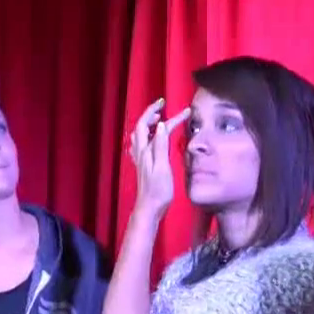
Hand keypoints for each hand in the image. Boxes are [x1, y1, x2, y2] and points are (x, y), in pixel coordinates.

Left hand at [128, 98, 190, 217]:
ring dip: (148, 123)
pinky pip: (142, 144)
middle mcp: (140, 153)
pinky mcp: (144, 165)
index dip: (158, 112)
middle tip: (163, 106)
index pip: (148, 125)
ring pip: (140, 135)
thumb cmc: (158, 190)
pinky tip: (152, 139)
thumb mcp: (162, 167)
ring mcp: (140, 159)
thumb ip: (161, 145)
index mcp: (144, 151)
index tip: (173, 106)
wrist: (149, 208)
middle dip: (151, 113)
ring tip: (158, 118)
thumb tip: (162, 125)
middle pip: (141, 127)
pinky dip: (147, 135)